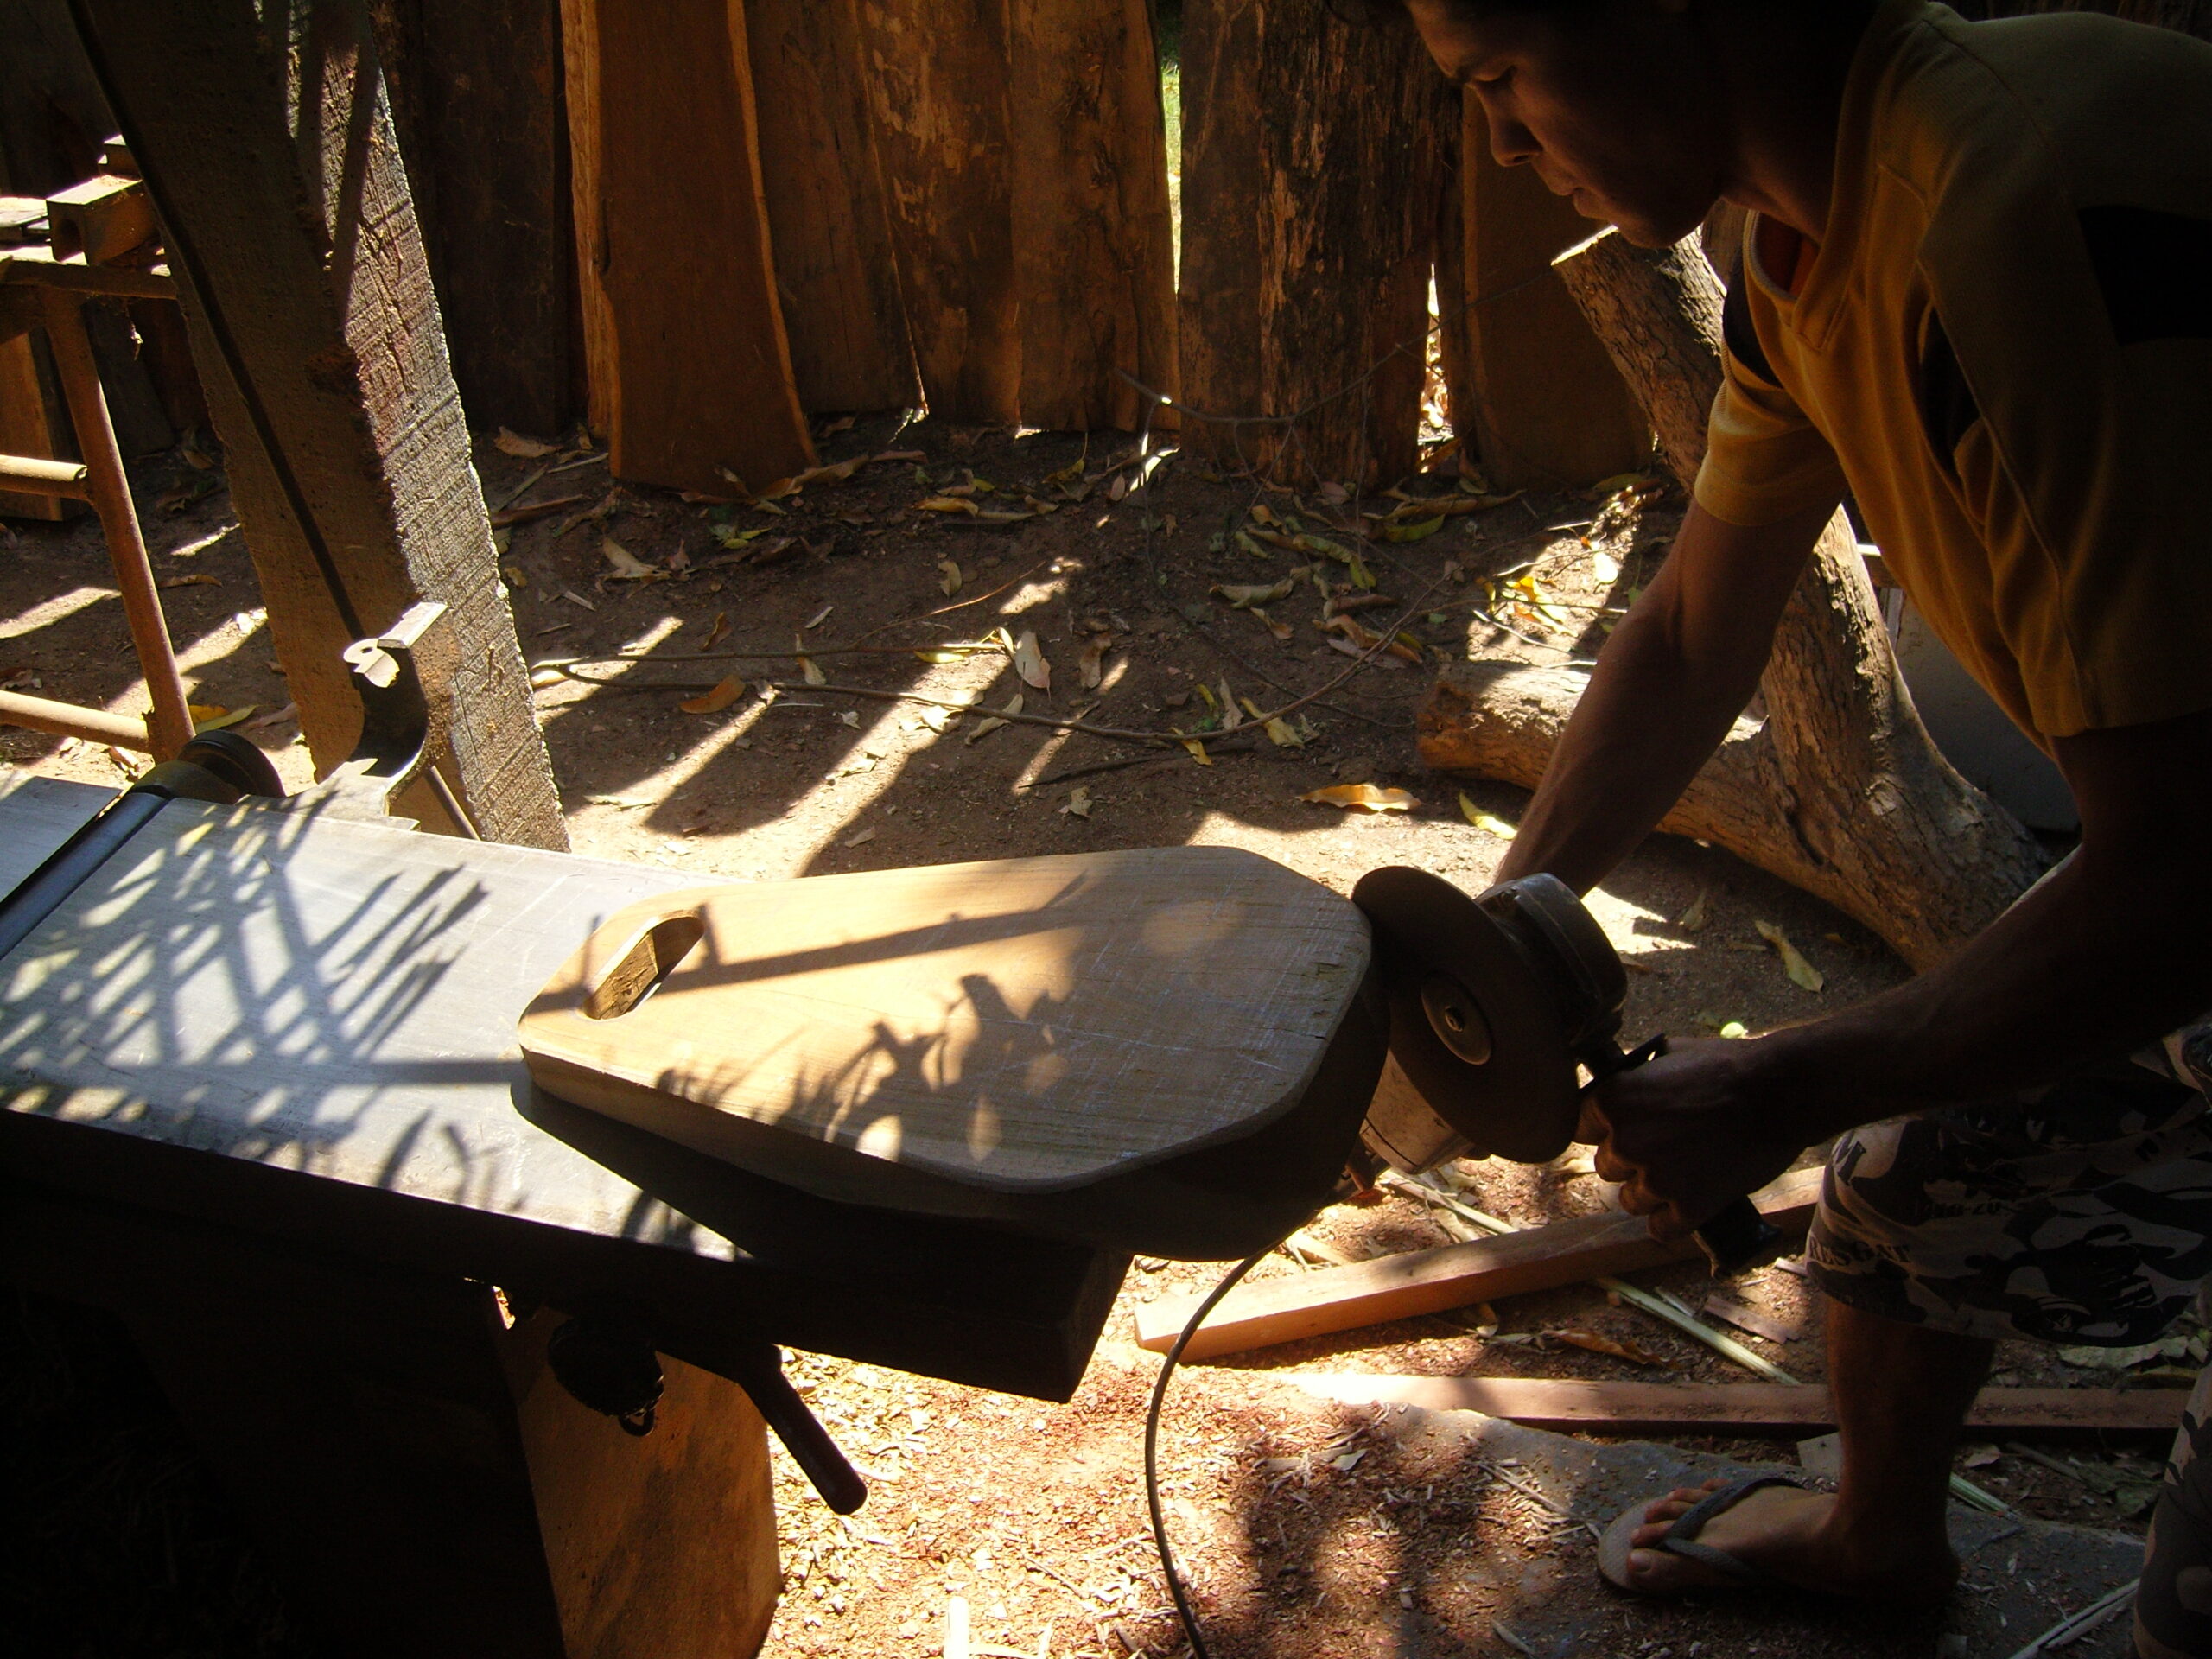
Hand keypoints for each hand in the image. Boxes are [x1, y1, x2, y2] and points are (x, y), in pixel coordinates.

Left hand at [1578, 1037, 1811, 1241]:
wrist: (1781, 1093)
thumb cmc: (1728, 1066)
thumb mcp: (1670, 1054)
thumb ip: (1638, 1074)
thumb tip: (1625, 1076)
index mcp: (1612, 1101)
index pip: (1580, 1129)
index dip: (1604, 1131)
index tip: (1624, 1130)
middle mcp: (1625, 1142)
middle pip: (1606, 1166)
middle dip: (1630, 1161)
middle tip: (1664, 1150)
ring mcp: (1657, 1179)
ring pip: (1630, 1201)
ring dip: (1650, 1193)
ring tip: (1681, 1176)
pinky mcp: (1689, 1208)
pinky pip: (1661, 1229)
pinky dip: (1673, 1221)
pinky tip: (1689, 1205)